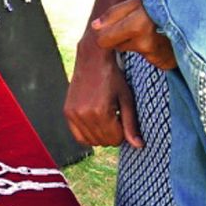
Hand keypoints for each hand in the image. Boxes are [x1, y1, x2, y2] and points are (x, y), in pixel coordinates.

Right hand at [66, 34, 142, 148]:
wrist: (92, 59)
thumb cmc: (113, 77)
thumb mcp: (126, 99)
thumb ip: (131, 124)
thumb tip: (138, 146)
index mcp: (101, 112)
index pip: (115, 139)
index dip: (123, 133)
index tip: (122, 118)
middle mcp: (85, 115)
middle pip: (103, 141)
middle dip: (112, 134)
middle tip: (114, 117)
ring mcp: (73, 114)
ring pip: (91, 141)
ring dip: (100, 135)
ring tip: (104, 117)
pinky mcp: (67, 112)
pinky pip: (78, 136)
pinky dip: (88, 134)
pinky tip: (94, 122)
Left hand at [90, 0, 175, 70]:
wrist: (195, 22)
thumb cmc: (162, 8)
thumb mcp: (138, 2)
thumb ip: (114, 14)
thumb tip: (94, 27)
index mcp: (138, 20)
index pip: (104, 38)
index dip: (104, 32)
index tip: (109, 27)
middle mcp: (145, 38)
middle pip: (113, 44)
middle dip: (117, 36)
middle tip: (133, 25)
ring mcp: (154, 52)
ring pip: (128, 48)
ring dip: (135, 41)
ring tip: (150, 29)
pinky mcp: (162, 62)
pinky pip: (144, 55)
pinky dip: (148, 48)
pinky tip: (159, 39)